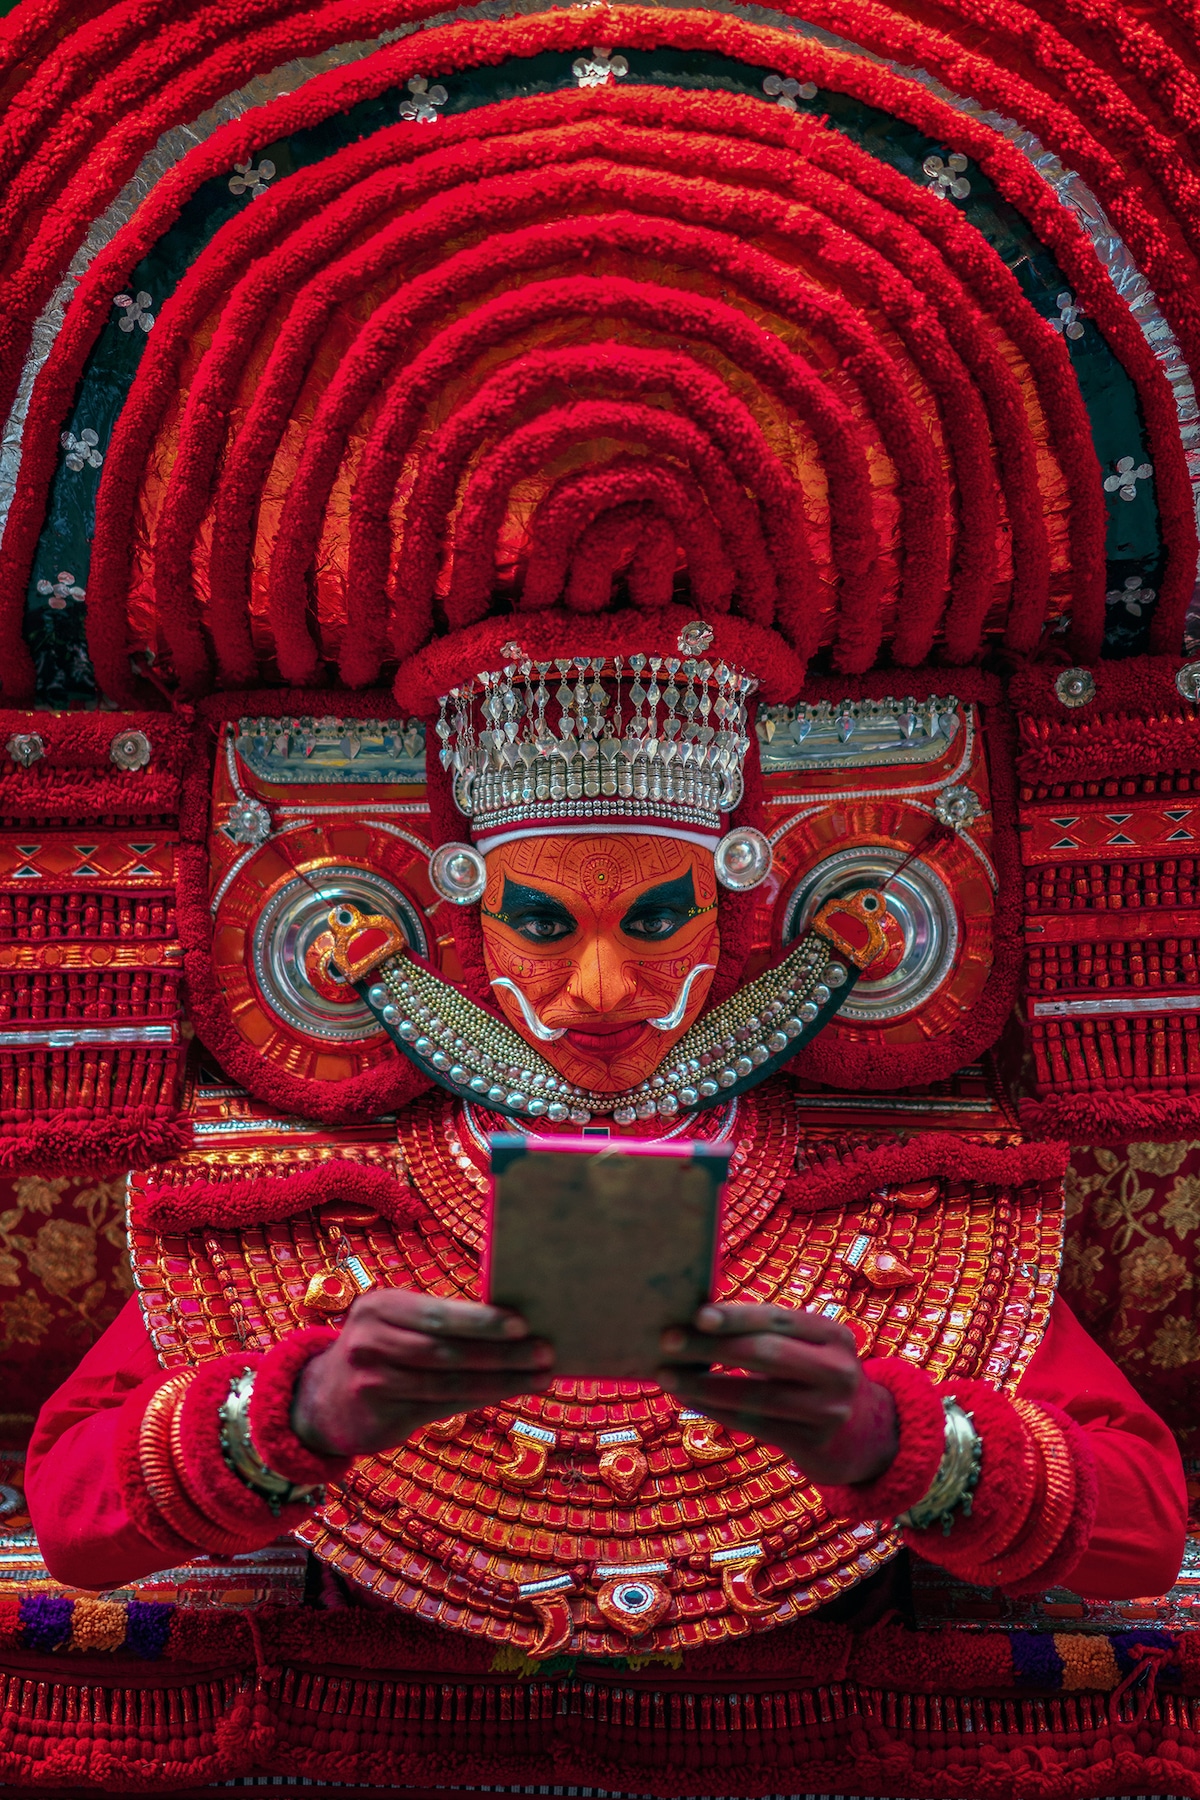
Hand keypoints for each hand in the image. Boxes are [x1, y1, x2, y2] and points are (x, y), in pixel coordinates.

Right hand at [292, 1288, 554, 1456]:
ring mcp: (371, 1381)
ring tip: (540, 1377)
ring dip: (501, 1381)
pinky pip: (441, 1407)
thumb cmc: (383, 1349)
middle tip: (545, 1352)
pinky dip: (480, 1399)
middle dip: (501, 1353)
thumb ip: (440, 1322)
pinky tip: (509, 1392)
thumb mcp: (397, 1323)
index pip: (437, 1314)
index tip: (523, 1323)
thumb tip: (514, 1322)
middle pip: (446, 1351)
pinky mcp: (379, 1416)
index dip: (480, 1321)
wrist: (323, 1399)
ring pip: (448, 1384)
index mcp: (380, 1306)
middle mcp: (370, 1341)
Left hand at [658, 1302, 896, 1486]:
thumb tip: (697, 1317)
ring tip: (666, 1375)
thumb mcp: (809, 1346)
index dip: (738, 1316)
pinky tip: (687, 1397)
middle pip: (765, 1354)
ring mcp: (826, 1411)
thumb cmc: (814, 1374)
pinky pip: (751, 1424)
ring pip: (754, 1395)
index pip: (779, 1319)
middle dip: (712, 1347)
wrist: (862, 1432)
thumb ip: (768, 1332)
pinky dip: (713, 1409)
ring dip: (703, 1384)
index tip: (697, 1314)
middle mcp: (837, 1371)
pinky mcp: (811, 1443)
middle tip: (668, 1341)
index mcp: (833, 1334)